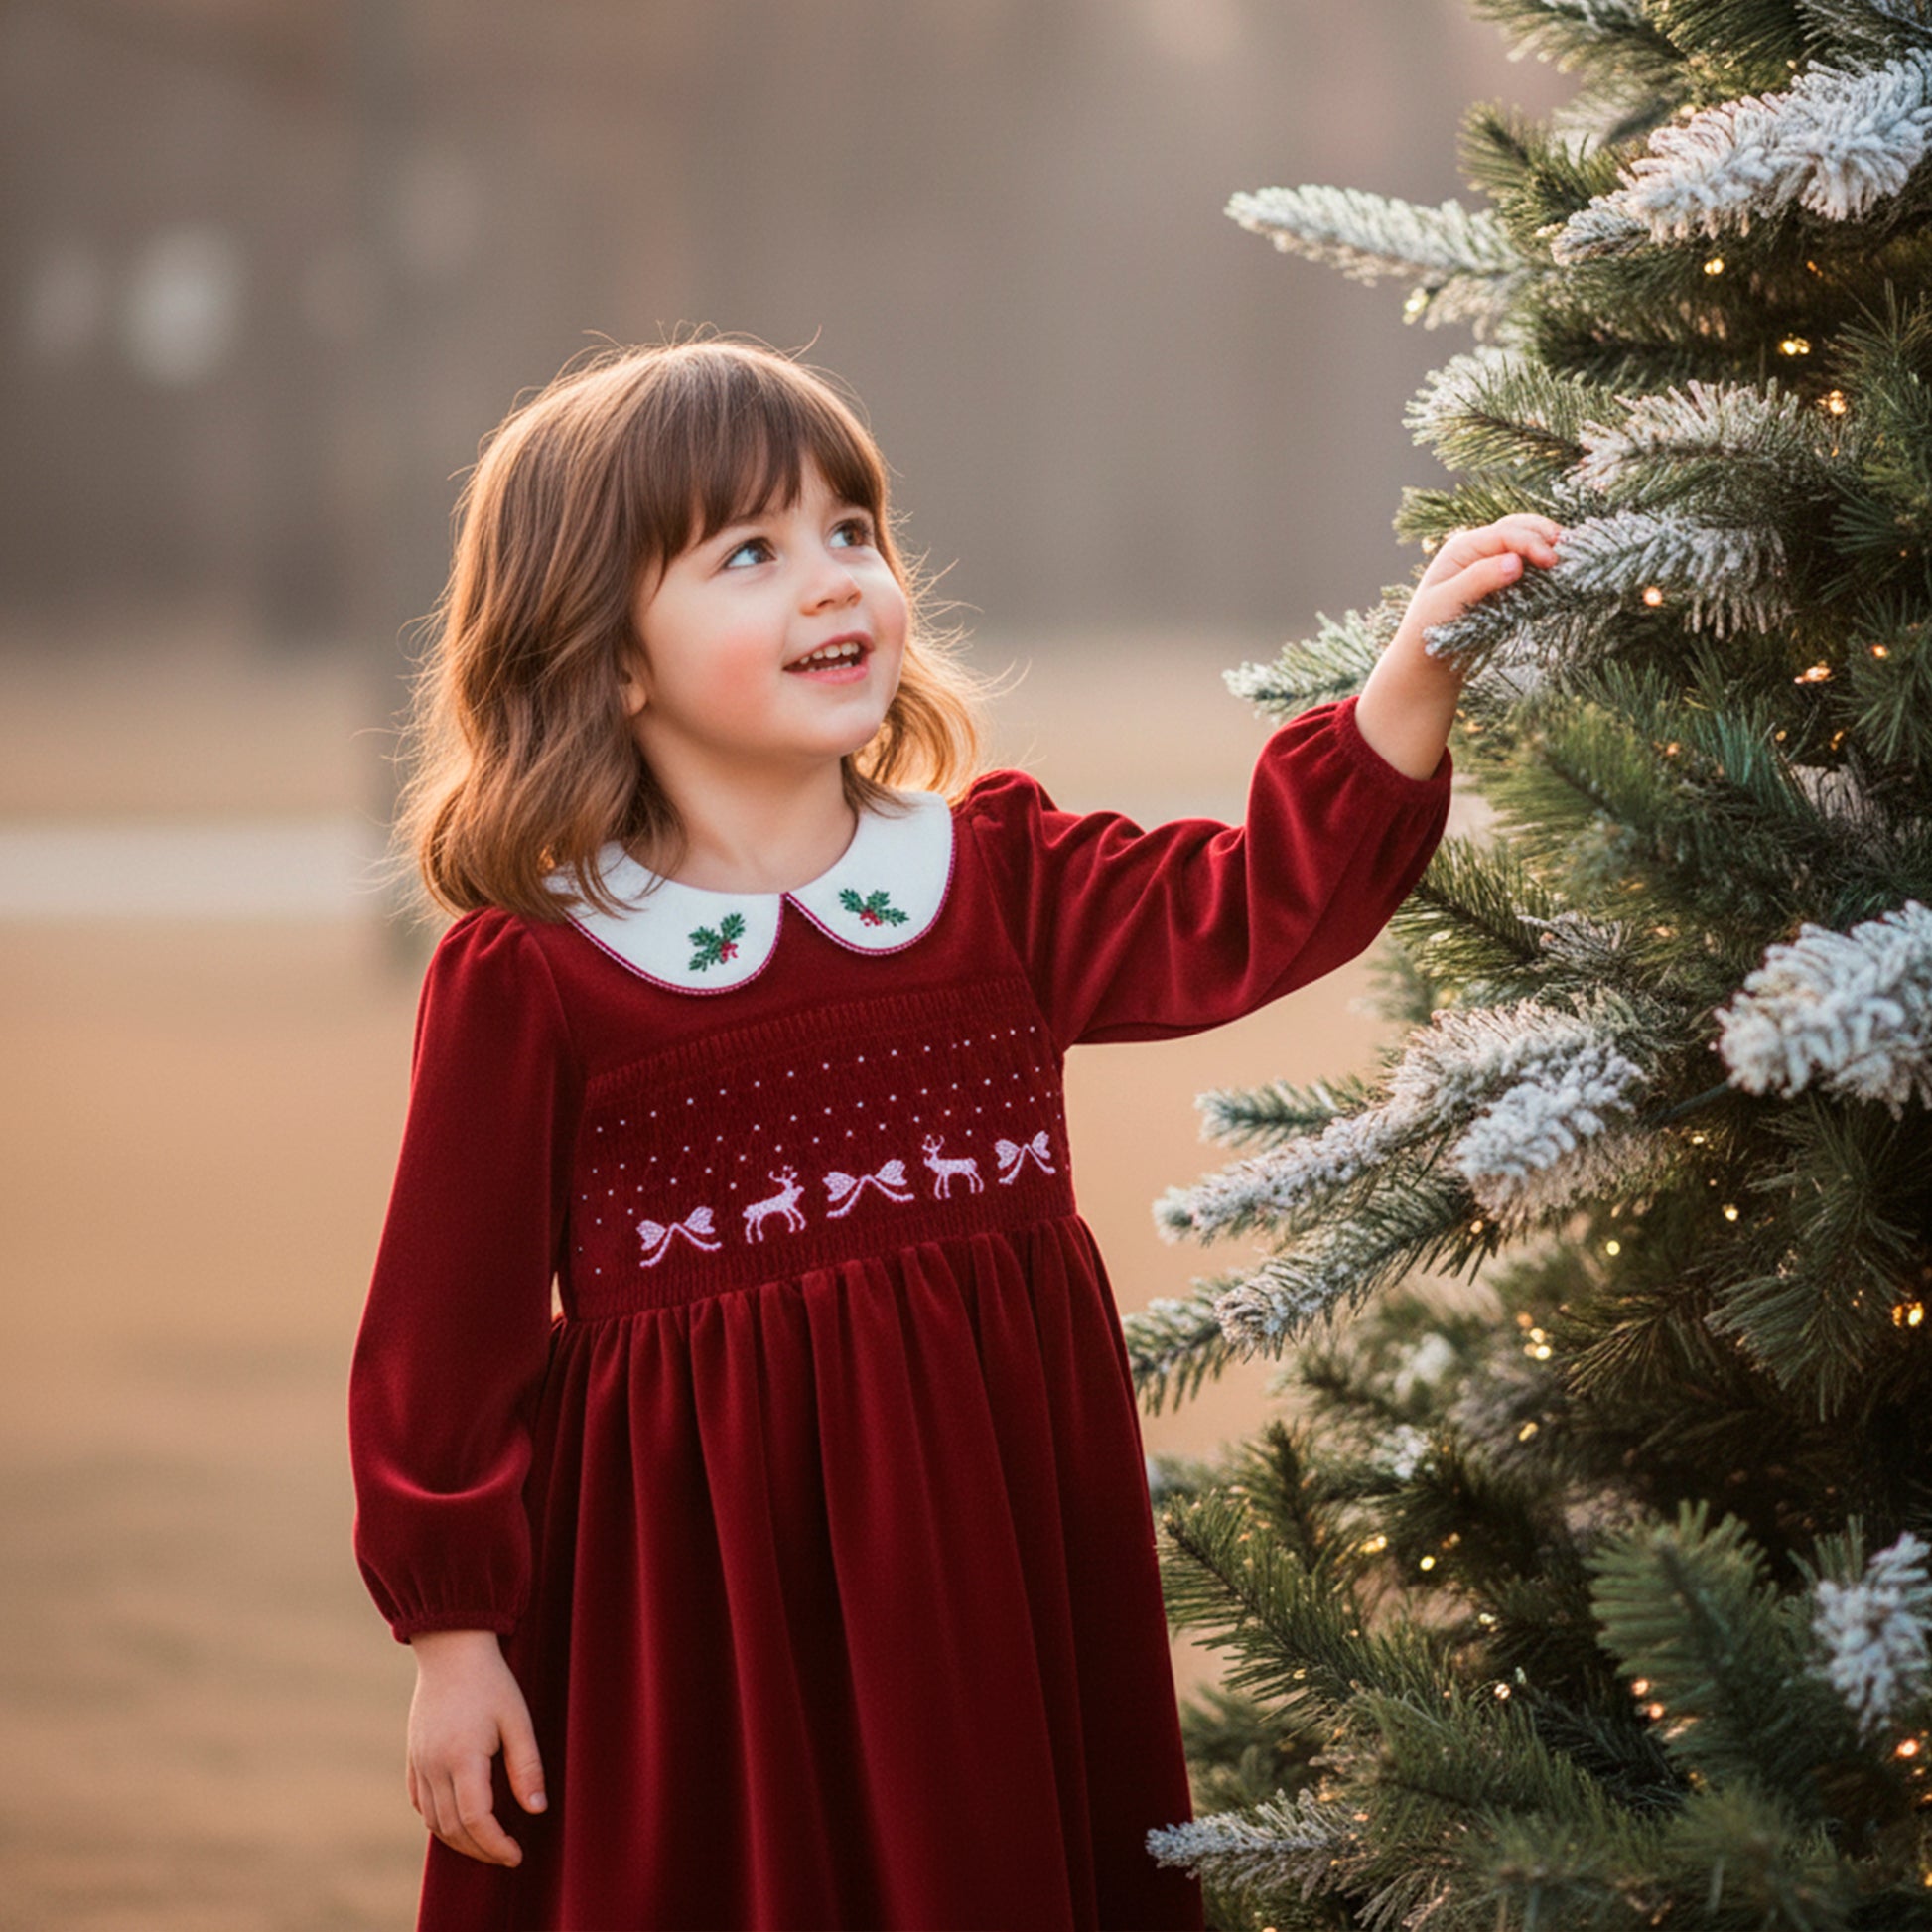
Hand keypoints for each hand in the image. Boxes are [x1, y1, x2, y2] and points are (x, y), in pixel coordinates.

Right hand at [406, 1630, 547, 1867]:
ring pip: (433, 1820)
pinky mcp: (413, 1756)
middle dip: (480, 1849)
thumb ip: (527, 1766)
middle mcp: (434, 1766)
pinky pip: (420, 1802)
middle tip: (506, 1854)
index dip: (496, 1845)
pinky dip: (438, 1821)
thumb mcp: (517, 1719)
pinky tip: (457, 1821)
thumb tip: (536, 1810)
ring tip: (487, 1842)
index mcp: (462, 1757)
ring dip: (458, 1839)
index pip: (476, 1820)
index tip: (516, 1855)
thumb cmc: (491, 1681)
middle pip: (452, 1828)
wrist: (451, 1648)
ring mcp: (418, 1762)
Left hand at [1355, 515, 1563, 779]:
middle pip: (1519, 528)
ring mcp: (1492, 564)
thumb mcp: (1448, 602)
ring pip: (1527, 544)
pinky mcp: (1503, 583)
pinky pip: (1528, 567)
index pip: (1505, 533)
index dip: (1531, 542)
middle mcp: (1478, 550)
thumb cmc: (1430, 628)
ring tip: (1569, 559)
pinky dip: (1544, 566)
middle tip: (1569, 551)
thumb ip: (1479, 579)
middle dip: (1545, 535)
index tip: (1552, 561)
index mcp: (1462, 548)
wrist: (1428, 658)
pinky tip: (1559, 574)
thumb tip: (1515, 562)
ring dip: (1548, 547)